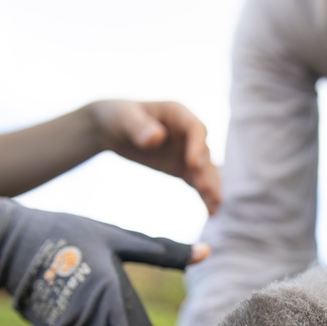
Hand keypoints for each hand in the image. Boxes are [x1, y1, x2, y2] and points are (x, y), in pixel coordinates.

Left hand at [89, 100, 220, 214]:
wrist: (111, 128)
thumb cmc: (117, 116)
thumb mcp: (124, 119)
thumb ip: (139, 127)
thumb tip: (156, 139)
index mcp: (178, 113)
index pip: (195, 129)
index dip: (197, 146)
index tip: (192, 165)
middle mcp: (188, 132)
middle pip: (204, 152)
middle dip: (206, 172)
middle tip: (207, 190)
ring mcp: (187, 150)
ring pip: (205, 170)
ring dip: (211, 187)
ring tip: (215, 205)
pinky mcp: (182, 167)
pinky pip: (196, 181)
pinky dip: (204, 195)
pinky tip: (211, 212)